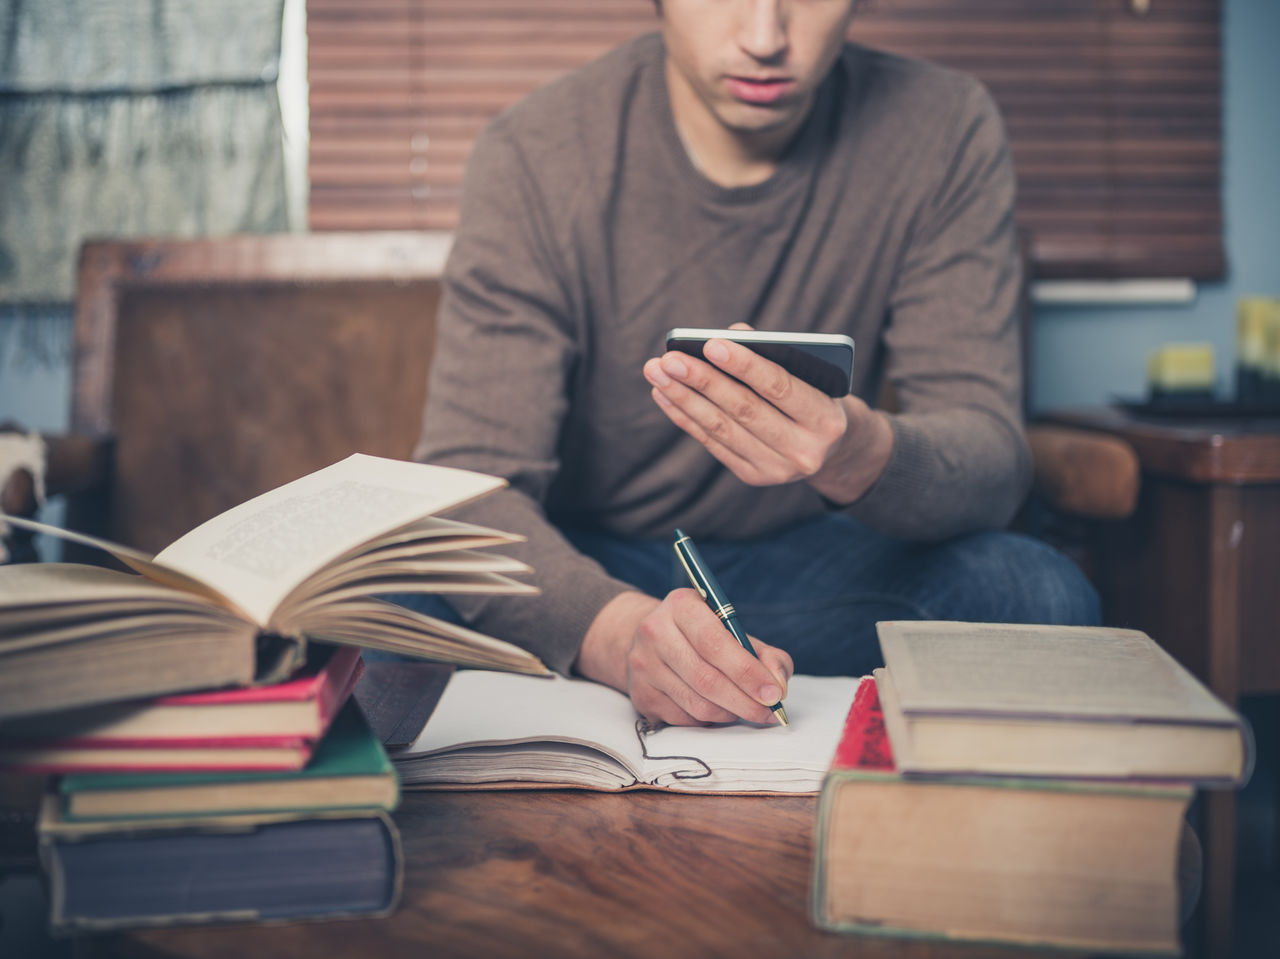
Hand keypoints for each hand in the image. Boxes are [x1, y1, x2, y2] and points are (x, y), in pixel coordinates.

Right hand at [573, 589, 792, 725]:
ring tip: (744, 709)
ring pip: (697, 704)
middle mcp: (655, 631)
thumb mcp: (735, 632)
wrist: (653, 639)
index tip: (773, 694)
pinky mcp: (640, 694)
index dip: (747, 672)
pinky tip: (716, 708)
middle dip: (744, 701)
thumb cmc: (704, 635)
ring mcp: (643, 665)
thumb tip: (777, 687)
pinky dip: (709, 720)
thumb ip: (766, 656)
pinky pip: (684, 719)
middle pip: (706, 679)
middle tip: (768, 713)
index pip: (715, 643)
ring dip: (729, 713)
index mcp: (682, 605)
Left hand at [643, 324, 893, 504]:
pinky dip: (685, 417)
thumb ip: (775, 352)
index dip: (744, 365)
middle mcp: (804, 450)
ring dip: (684, 398)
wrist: (833, 448)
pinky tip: (665, 395)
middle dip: (702, 381)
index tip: (709, 344)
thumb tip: (730, 335)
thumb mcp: (811, 374)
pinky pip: (712, 443)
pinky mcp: (754, 476)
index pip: (780, 387)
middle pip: (744, 410)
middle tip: (669, 359)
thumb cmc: (816, 396)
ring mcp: (777, 470)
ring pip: (722, 429)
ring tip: (657, 373)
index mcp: (826, 419)